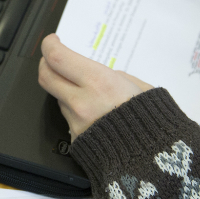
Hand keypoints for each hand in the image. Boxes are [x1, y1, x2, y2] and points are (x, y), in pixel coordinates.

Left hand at [37, 34, 152, 139]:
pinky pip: (68, 117)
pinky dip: (75, 110)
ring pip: (58, 97)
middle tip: (53, 58)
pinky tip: (93, 112)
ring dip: (64, 88)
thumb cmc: (152, 120)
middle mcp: (82, 102)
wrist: (153, 157)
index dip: (49, 46)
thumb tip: (96, 72)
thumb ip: (111, 75)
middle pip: (46, 76)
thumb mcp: (137, 86)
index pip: (57, 57)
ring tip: (86, 90)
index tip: (52, 41)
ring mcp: (76, 122)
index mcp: (99, 82)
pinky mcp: (76, 139)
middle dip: (46, 63)